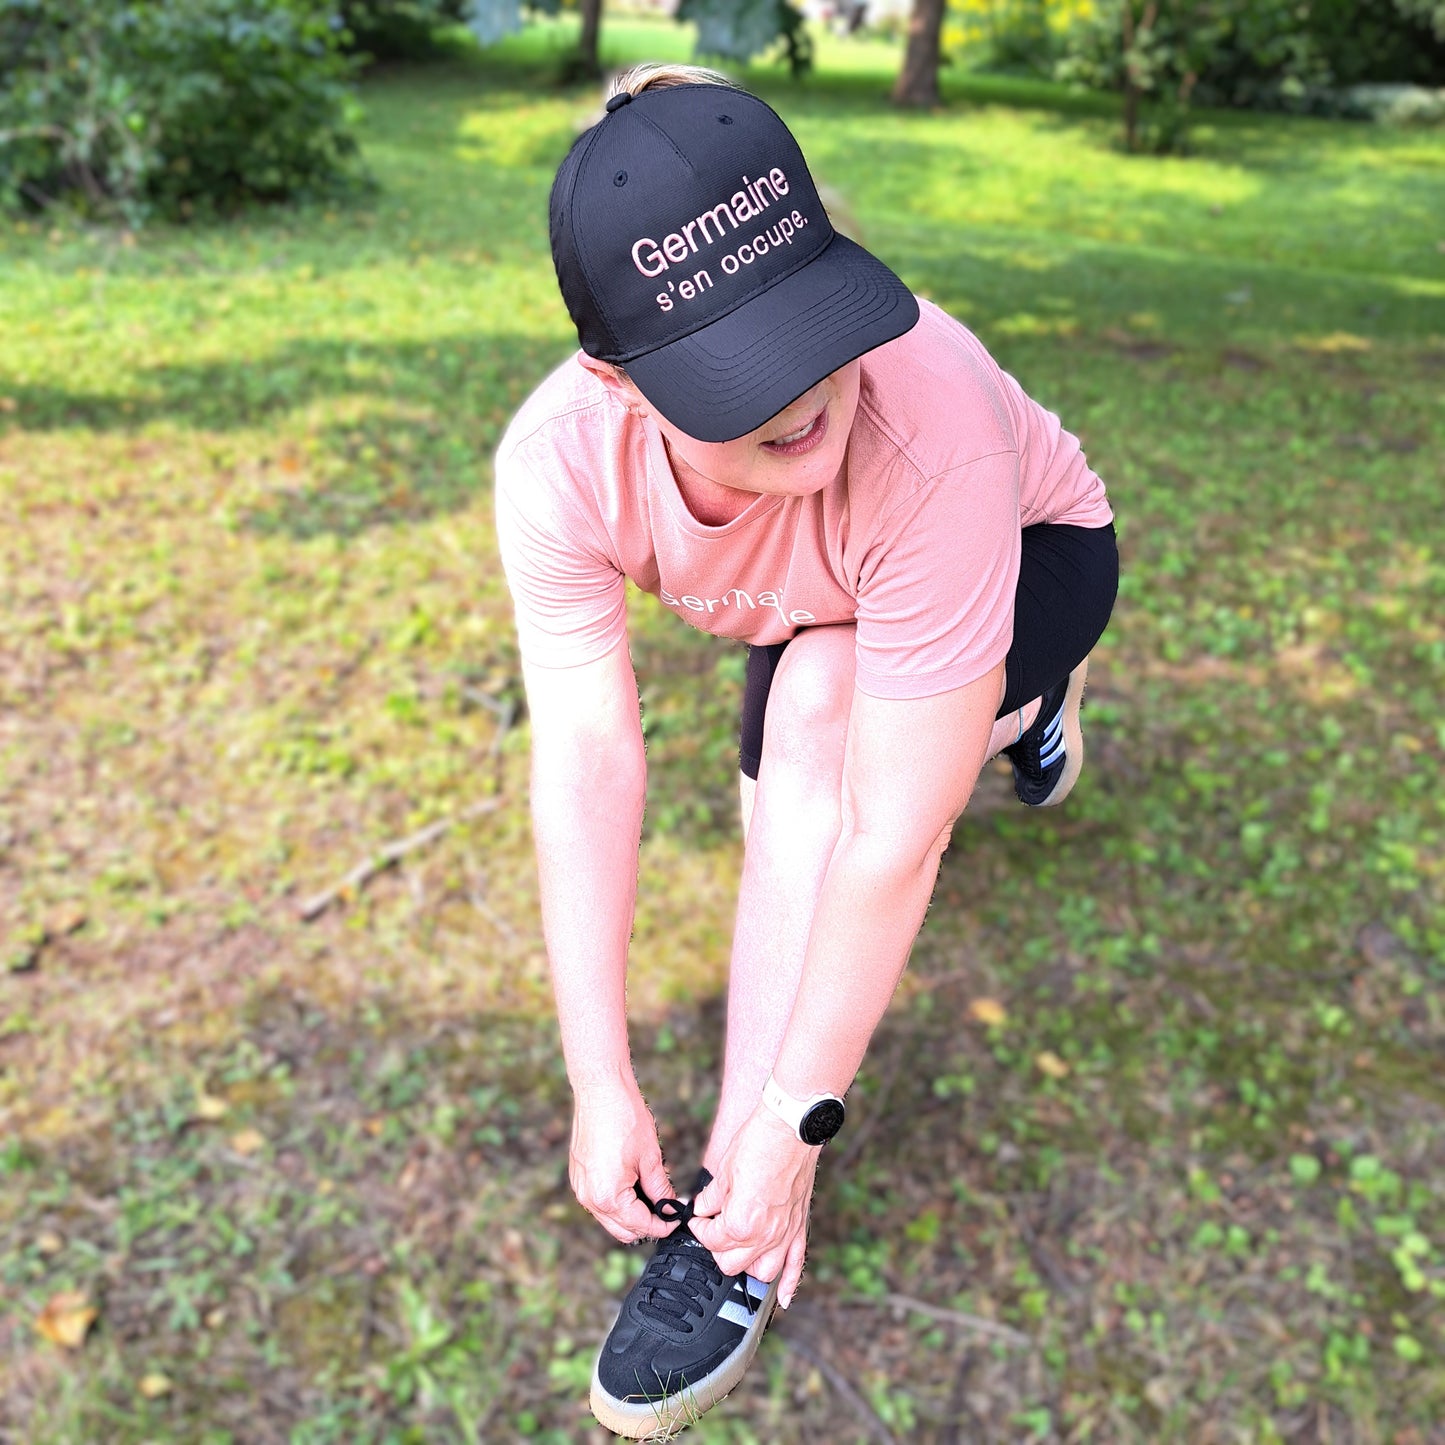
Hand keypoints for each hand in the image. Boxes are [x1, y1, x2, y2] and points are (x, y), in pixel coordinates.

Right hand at [569, 1076, 675, 1244]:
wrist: (600, 1089)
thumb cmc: (625, 1117)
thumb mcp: (650, 1157)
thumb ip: (660, 1189)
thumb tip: (670, 1207)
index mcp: (608, 1197)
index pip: (640, 1226)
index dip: (663, 1225)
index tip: (677, 1218)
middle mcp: (589, 1198)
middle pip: (622, 1230)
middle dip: (646, 1224)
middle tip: (667, 1209)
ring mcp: (580, 1187)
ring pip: (609, 1218)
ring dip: (630, 1214)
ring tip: (652, 1195)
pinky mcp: (578, 1176)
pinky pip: (599, 1201)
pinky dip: (616, 1201)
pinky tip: (633, 1184)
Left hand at [689, 1105, 817, 1307]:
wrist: (790, 1126)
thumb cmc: (759, 1142)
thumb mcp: (723, 1170)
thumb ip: (711, 1198)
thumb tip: (701, 1209)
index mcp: (741, 1222)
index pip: (711, 1240)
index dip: (699, 1228)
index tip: (698, 1218)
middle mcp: (765, 1235)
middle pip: (732, 1264)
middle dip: (718, 1247)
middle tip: (713, 1229)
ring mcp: (785, 1233)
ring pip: (762, 1272)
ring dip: (747, 1265)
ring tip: (738, 1249)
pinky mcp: (800, 1226)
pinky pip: (797, 1266)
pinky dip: (790, 1284)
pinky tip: (783, 1299)